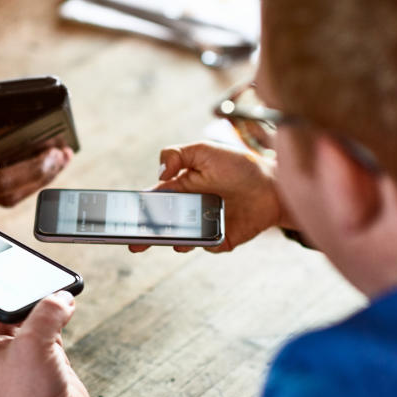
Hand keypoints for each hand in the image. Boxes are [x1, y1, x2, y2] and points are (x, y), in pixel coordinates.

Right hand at [0, 80, 72, 206]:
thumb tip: (17, 110)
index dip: (19, 142)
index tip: (46, 132)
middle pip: (1, 186)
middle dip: (37, 172)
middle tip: (60, 155)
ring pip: (2, 198)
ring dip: (34, 182)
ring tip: (57, 163)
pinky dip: (19, 185)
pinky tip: (37, 170)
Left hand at [0, 283, 90, 396]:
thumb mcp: (34, 344)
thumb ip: (46, 313)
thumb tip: (60, 297)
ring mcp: (16, 354)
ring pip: (11, 316)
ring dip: (21, 298)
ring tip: (29, 276)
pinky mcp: (42, 358)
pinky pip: (43, 326)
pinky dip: (52, 313)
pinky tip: (64, 301)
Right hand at [130, 142, 289, 253]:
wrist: (275, 185)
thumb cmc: (240, 166)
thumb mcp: (206, 150)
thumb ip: (178, 154)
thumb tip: (160, 173)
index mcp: (179, 188)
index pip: (151, 201)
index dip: (135, 210)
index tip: (122, 217)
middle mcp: (187, 210)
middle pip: (159, 226)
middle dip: (144, 236)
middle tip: (135, 243)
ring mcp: (202, 227)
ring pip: (180, 240)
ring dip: (175, 241)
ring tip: (176, 239)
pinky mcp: (220, 240)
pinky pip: (207, 246)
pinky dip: (207, 243)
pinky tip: (213, 235)